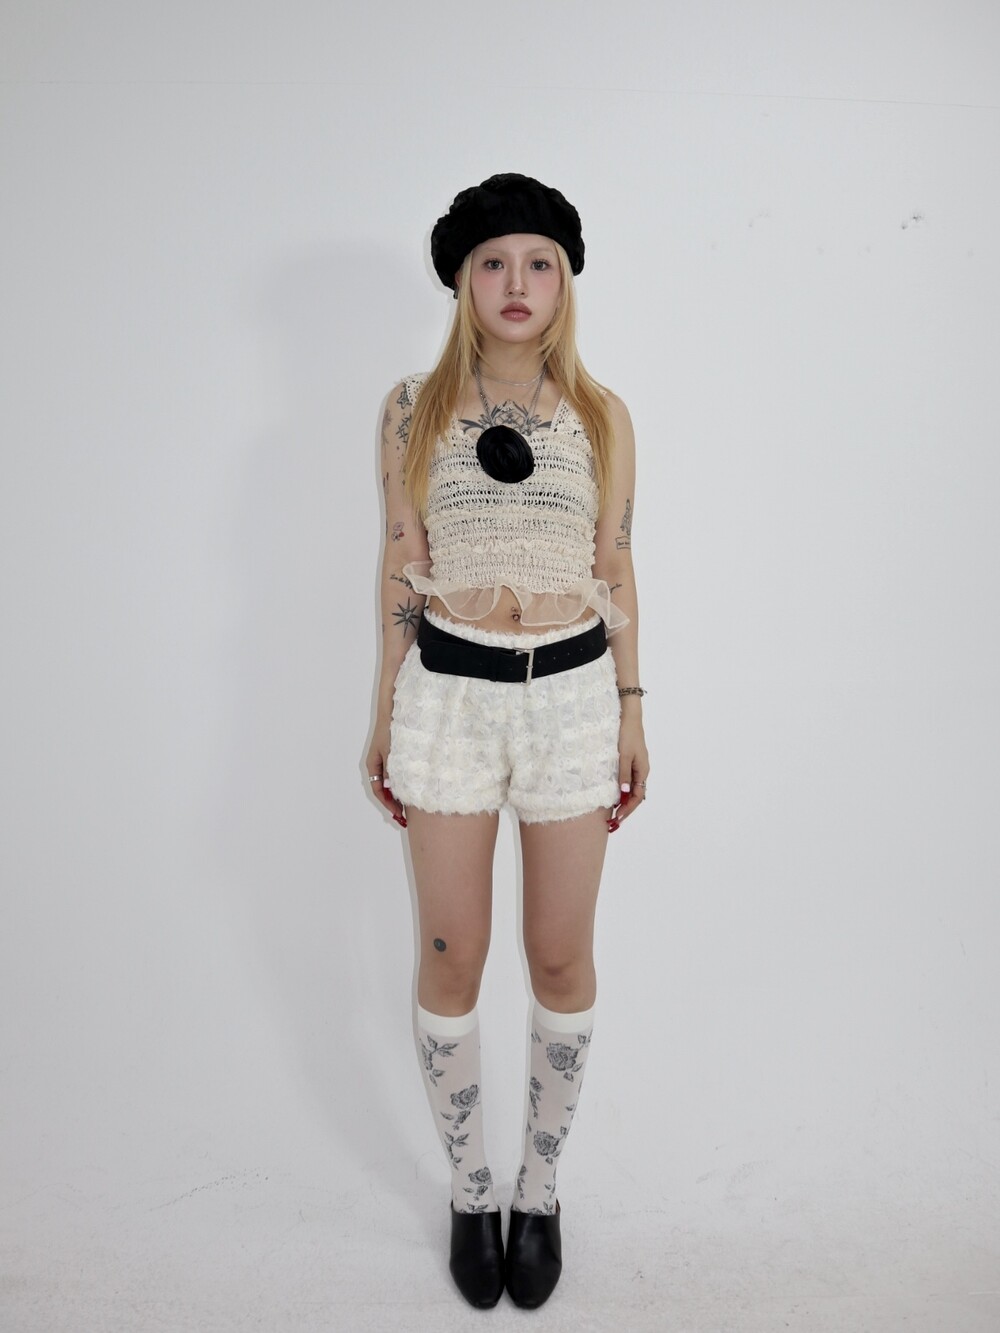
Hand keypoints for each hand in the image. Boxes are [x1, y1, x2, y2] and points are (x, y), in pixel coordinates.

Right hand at [364, 723, 406, 828]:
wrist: (393, 711)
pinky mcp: (393, 756)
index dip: (388, 804)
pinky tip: (410, 790)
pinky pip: (395, 776)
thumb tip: (393, 790)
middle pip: (383, 790)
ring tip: (408, 808)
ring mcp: (385, 760)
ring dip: (397, 796)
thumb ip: (392, 771)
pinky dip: (401, 785)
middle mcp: (377, 764)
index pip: (378, 791)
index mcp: (373, 765)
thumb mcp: (392, 753)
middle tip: (404, 817)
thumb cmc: (391, 730)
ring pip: (390, 784)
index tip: (398, 814)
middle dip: (392, 803)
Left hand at [608, 713, 648, 831]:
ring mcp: (637, 767)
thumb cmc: (626, 734)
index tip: (617, 818)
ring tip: (614, 814)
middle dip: (626, 810)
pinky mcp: (631, 762)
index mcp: (642, 771)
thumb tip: (623, 794)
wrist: (629, 717)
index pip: (637, 797)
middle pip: (636, 796)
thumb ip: (623, 774)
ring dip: (624, 803)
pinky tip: (614, 796)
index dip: (628, 809)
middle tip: (614, 823)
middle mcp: (642, 771)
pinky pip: (629, 782)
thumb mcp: (623, 755)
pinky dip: (623, 792)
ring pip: (632, 790)